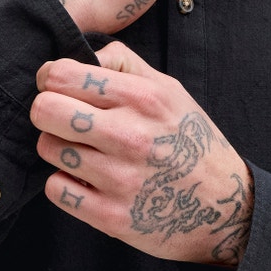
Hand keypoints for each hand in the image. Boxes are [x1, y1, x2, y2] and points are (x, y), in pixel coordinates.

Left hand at [30, 40, 253, 265]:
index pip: (62, 76)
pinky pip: (56, 190)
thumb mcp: (170, 90)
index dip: (50, 79)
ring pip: (48, 148)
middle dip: (47, 112)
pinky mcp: (111, 216)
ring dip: (58, 149)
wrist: (225, 207)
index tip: (56, 88)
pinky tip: (86, 181)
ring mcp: (120, 179)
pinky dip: (65, 184)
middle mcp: (130, 136)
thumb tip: (78, 55)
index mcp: (143, 98)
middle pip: (45, 110)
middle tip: (62, 120)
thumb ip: (123, 63)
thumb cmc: (191, 142)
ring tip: (82, 151)